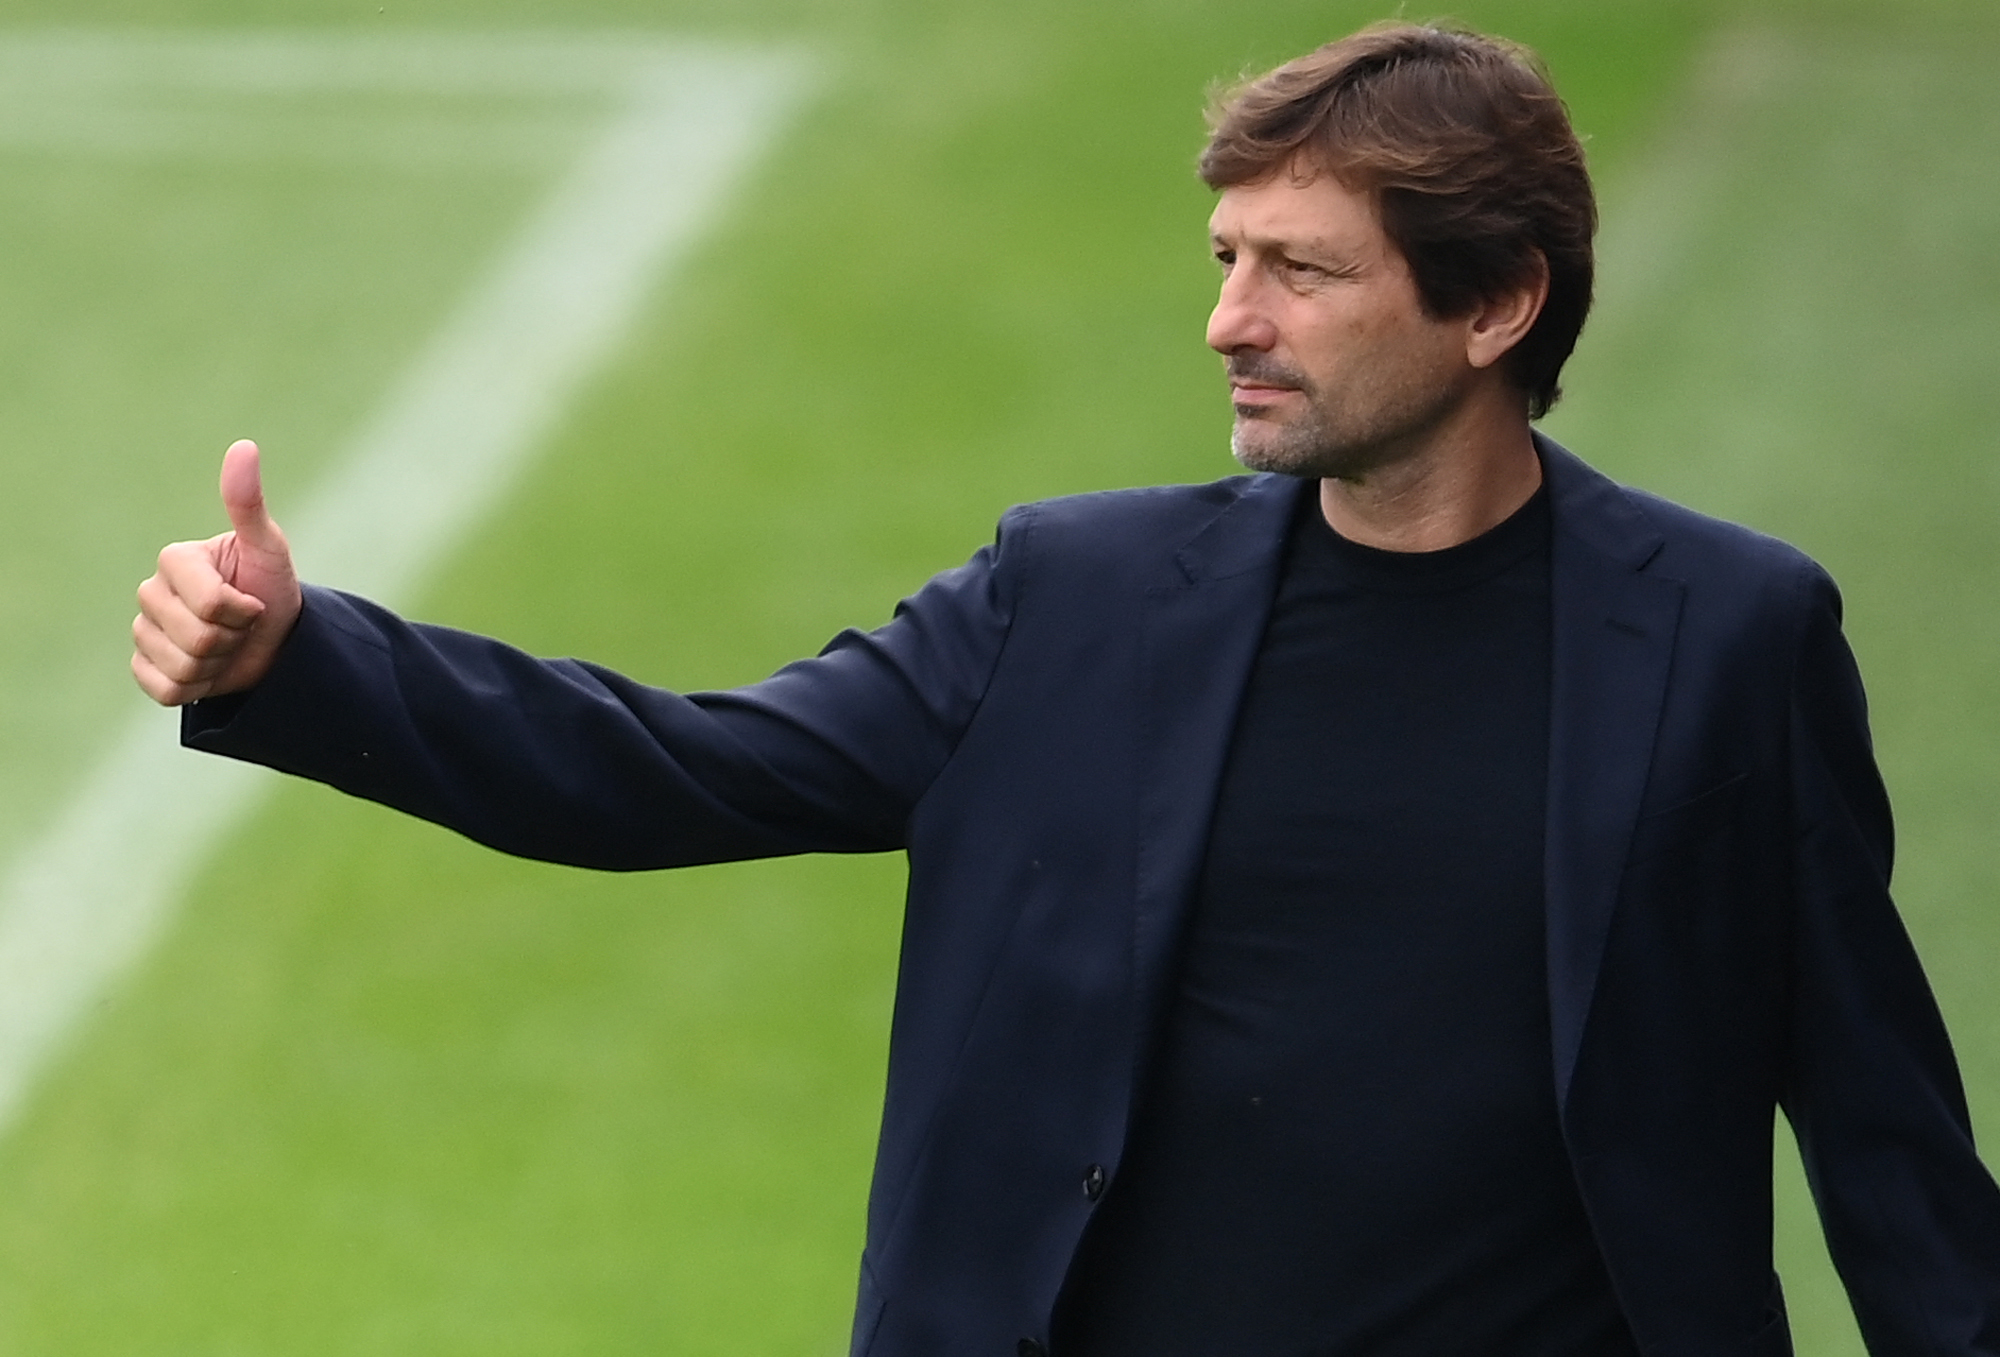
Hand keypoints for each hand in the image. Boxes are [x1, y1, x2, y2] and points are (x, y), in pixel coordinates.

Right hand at [132, 439, 303, 705]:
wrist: (275, 639)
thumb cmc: (272, 587)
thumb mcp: (267, 548)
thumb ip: (248, 502)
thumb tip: (244, 446)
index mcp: (175, 561)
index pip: (208, 603)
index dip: (242, 612)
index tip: (254, 602)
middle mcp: (151, 593)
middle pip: (194, 639)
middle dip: (232, 640)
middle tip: (243, 628)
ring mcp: (145, 632)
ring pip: (180, 668)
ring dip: (219, 666)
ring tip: (229, 648)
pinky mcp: (146, 669)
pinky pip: (164, 690)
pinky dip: (197, 688)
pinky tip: (210, 671)